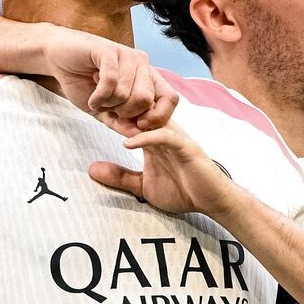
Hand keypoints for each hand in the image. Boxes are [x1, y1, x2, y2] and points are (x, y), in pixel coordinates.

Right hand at [41, 27, 178, 133]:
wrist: (59, 60)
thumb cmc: (85, 84)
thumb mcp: (107, 112)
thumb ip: (124, 124)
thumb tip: (140, 136)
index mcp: (148, 78)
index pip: (170, 99)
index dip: (156, 117)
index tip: (137, 124)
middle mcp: (142, 64)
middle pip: (145, 100)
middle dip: (124, 112)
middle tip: (110, 106)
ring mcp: (127, 55)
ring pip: (126, 93)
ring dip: (107, 103)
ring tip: (99, 96)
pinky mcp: (109, 51)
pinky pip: (110, 82)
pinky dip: (98, 97)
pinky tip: (92, 96)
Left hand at [88, 119, 239, 218]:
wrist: (212, 201)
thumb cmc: (182, 191)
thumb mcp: (142, 186)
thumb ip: (120, 176)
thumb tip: (91, 169)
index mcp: (153, 138)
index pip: (131, 117)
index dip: (112, 112)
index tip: (92, 108)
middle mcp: (164, 133)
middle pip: (140, 110)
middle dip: (118, 106)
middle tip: (96, 102)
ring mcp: (175, 138)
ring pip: (152, 117)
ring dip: (130, 117)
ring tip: (107, 118)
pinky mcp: (186, 147)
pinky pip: (164, 136)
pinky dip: (145, 138)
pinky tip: (127, 142)